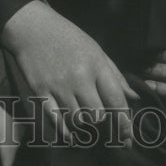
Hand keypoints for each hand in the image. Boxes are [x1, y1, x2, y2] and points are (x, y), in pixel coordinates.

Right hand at [0, 0, 137, 143]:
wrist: (32, 28)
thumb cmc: (68, 38)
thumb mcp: (96, 50)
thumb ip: (114, 75)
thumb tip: (133, 98)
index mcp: (96, 65)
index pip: (115, 100)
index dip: (124, 122)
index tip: (129, 137)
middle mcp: (79, 78)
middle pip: (97, 115)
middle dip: (101, 120)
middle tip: (100, 119)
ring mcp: (58, 86)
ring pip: (77, 120)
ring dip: (83, 123)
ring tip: (84, 119)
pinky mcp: (40, 92)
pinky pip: (56, 120)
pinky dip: (65, 131)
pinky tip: (70, 135)